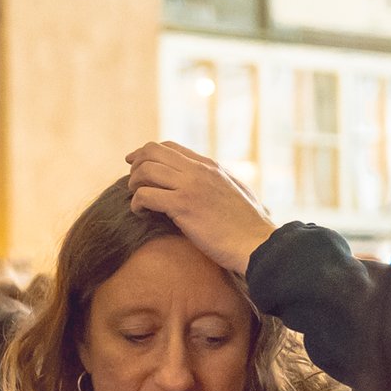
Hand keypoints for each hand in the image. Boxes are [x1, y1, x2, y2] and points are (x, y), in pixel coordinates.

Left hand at [124, 140, 274, 278]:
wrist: (258, 243)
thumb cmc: (247, 225)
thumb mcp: (234, 191)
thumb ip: (216, 181)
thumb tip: (208, 179)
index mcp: (210, 166)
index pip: (169, 147)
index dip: (146, 154)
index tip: (133, 165)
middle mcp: (199, 170)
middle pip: (152, 151)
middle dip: (135, 166)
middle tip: (133, 185)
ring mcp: (191, 186)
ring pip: (145, 170)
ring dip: (133, 185)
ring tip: (137, 201)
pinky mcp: (183, 206)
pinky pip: (145, 195)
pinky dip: (136, 204)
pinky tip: (141, 214)